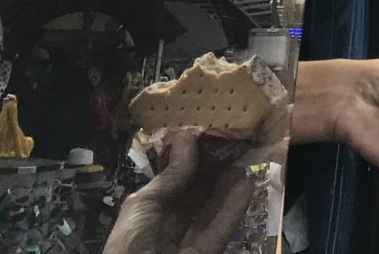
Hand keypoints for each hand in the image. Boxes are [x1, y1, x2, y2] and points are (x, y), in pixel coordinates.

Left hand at [103, 130, 257, 253]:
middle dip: (212, 172)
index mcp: (145, 216)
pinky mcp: (207, 253)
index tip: (208, 137)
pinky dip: (236, 207)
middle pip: (194, 197)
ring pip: (211, 211)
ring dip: (228, 186)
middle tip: (232, 145)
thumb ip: (170, 176)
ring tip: (245, 159)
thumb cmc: (130, 242)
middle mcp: (167, 228)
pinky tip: (248, 183)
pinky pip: (222, 228)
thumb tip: (188, 137)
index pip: (171, 185)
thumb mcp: (142, 205)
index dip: (188, 162)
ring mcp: (188, 242)